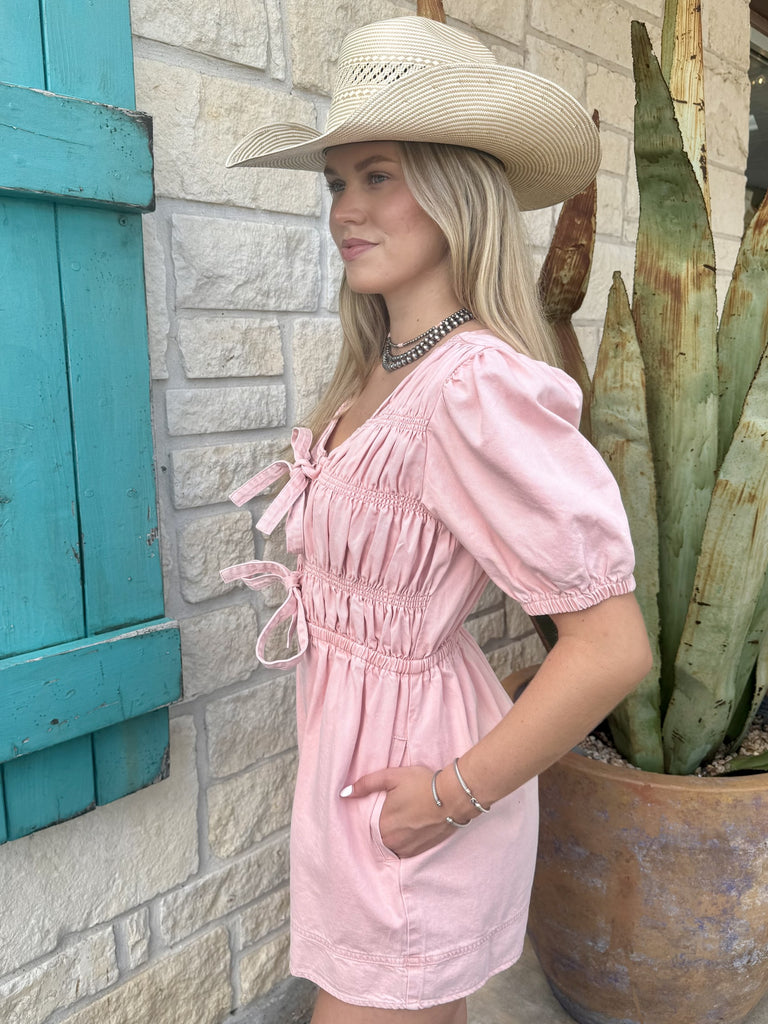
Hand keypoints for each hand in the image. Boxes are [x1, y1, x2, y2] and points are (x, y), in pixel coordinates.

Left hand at [342, 765, 459, 858]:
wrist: (454, 797)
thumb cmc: (422, 784)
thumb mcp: (392, 777)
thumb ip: (366, 784)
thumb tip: (344, 793)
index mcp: (383, 827)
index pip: (367, 828)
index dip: (371, 818)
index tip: (379, 809)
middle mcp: (393, 843)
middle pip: (380, 836)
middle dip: (383, 826)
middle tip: (393, 812)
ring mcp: (408, 850)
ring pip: (393, 844)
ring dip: (395, 835)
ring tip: (403, 819)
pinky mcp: (421, 851)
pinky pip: (406, 849)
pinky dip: (406, 840)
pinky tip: (412, 826)